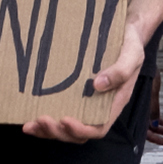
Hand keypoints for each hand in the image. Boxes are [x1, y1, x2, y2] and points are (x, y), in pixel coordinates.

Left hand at [22, 16, 145, 142]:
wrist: (125, 30)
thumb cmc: (130, 42)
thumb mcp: (132, 54)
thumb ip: (121, 70)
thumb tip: (98, 85)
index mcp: (115, 102)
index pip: (99, 127)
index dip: (81, 130)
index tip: (65, 120)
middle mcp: (99, 106)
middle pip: (79, 133)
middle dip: (59, 132)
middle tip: (42, 120)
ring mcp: (86, 102)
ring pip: (67, 127)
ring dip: (48, 130)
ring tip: (30, 125)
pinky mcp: (74, 93)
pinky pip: (60, 111)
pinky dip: (45, 119)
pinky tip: (29, 114)